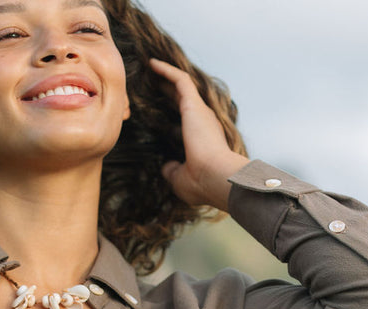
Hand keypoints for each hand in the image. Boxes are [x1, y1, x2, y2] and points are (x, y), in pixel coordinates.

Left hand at [148, 58, 249, 211]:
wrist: (217, 178)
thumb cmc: (202, 184)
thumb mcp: (181, 178)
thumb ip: (172, 169)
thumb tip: (165, 166)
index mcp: (202, 138)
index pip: (186, 120)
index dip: (172, 112)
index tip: (158, 108)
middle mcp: (203, 121)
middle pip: (184, 99)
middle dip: (169, 90)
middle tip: (153, 82)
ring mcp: (200, 111)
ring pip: (182, 85)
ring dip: (166, 76)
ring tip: (150, 67)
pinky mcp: (195, 104)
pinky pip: (180, 80)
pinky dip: (166, 71)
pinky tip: (152, 64)